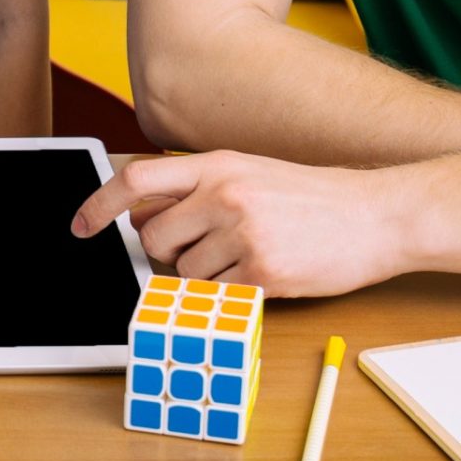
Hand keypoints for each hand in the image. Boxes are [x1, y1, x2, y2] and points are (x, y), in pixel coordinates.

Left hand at [70, 151, 415, 298]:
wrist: (379, 216)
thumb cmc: (316, 197)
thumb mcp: (251, 174)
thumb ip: (197, 191)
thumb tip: (141, 216)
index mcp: (218, 165)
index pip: (135, 181)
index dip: (98, 205)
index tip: (80, 226)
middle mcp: (224, 195)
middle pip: (154, 239)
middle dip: (168, 253)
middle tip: (207, 249)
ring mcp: (242, 234)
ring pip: (184, 273)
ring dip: (206, 275)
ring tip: (249, 256)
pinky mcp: (262, 272)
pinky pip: (219, 295)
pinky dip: (234, 291)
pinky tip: (266, 271)